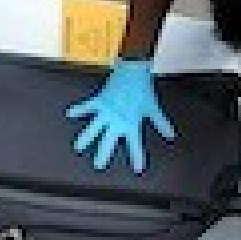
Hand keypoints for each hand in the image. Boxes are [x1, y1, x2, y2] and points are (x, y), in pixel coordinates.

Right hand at [66, 57, 175, 174]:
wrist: (133, 69)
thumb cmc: (144, 89)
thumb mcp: (153, 108)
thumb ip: (161, 123)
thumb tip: (171, 135)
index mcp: (131, 124)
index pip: (135, 145)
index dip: (137, 158)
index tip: (137, 169)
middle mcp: (117, 120)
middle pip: (108, 141)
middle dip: (103, 154)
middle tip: (98, 165)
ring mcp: (106, 111)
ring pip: (93, 127)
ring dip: (86, 137)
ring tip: (78, 147)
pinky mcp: (99, 100)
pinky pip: (87, 106)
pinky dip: (79, 109)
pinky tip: (69, 114)